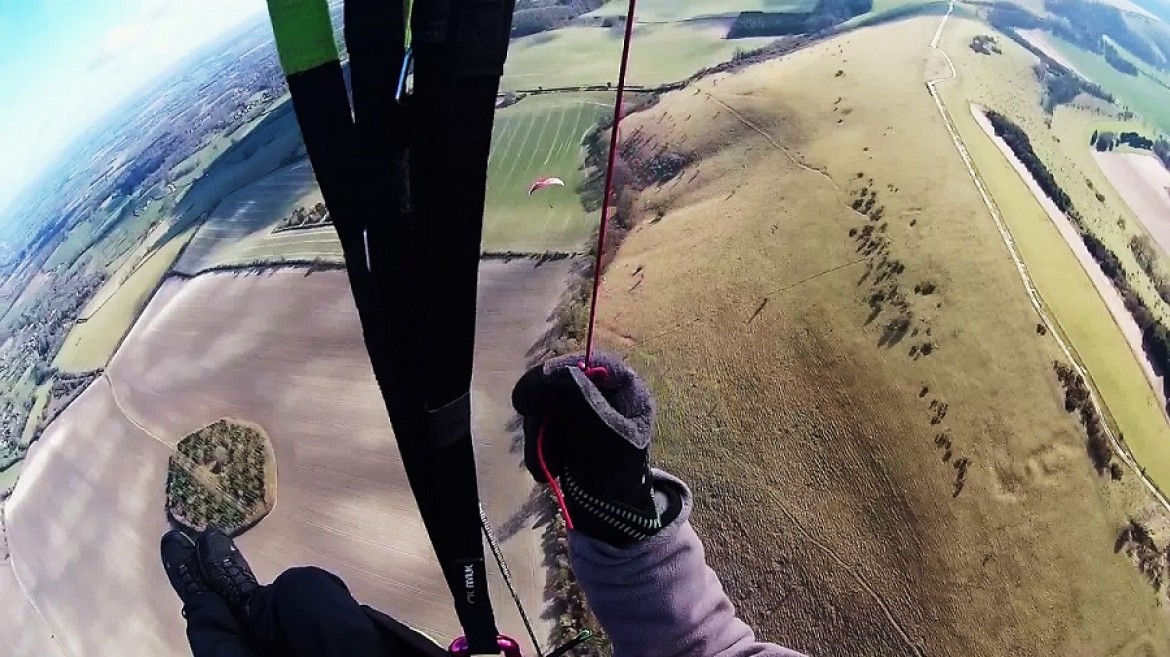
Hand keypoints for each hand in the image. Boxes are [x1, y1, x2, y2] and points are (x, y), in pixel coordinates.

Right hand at [512, 352, 663, 545]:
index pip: (589, 361)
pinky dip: (538, 447)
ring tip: (546, 466)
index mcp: (624, 386)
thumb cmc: (619, 472)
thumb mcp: (604, 434)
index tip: (534, 389)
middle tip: (538, 443)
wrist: (612, 514)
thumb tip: (548, 373)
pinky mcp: (564, 428)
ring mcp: (582, 410)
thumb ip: (579, 399)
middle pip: (559, 383)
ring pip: (544, 405)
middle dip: (544, 416)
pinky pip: (540, 426)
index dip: (560, 370)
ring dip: (538, 437)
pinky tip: (545, 468)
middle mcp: (602, 392)